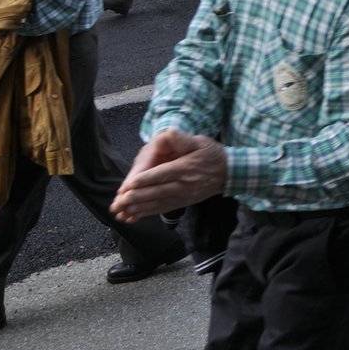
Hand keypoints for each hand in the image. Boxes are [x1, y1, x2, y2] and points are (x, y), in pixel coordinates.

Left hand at [111, 129, 226, 221]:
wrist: (230, 173)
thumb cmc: (212, 154)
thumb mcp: (200, 141)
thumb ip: (182, 139)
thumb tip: (167, 133)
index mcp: (185, 168)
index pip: (161, 175)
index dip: (143, 181)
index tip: (127, 187)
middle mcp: (183, 184)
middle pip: (156, 192)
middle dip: (135, 199)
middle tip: (118, 203)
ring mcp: (183, 195)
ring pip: (157, 203)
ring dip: (138, 209)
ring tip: (121, 213)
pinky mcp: (183, 202)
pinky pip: (163, 209)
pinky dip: (147, 213)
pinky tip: (134, 216)